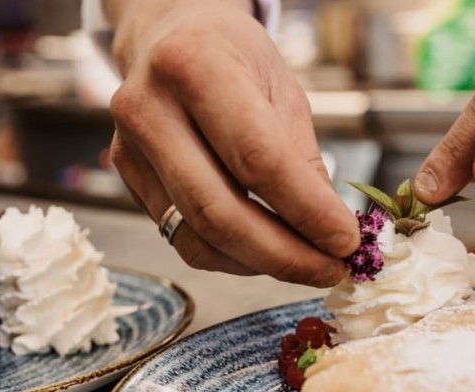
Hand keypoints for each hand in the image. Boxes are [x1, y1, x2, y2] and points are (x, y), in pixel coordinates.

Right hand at [107, 0, 358, 285]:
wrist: (167, 37)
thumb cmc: (233, 58)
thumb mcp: (282, 89)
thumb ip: (302, 161)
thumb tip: (331, 235)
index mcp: (194, 65)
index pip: (257, 159)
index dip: (306, 211)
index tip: (346, 241)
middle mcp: (149, 108)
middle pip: (219, 212)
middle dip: (284, 255)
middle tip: (331, 271)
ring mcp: (129, 149)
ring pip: (198, 238)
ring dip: (260, 264)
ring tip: (306, 263)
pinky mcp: (127, 180)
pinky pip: (184, 240)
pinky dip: (233, 257)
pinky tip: (265, 250)